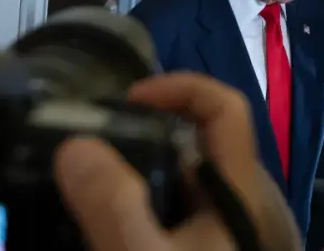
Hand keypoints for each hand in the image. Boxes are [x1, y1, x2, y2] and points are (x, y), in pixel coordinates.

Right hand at [53, 73, 300, 250]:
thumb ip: (112, 207)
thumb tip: (75, 145)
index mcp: (242, 190)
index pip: (225, 107)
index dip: (179, 87)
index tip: (124, 101)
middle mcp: (247, 205)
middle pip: (198, 148)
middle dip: (142, 145)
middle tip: (86, 162)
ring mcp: (240, 236)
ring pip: (187, 190)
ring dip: (139, 187)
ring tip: (89, 203)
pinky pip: (188, 223)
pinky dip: (150, 219)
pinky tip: (114, 236)